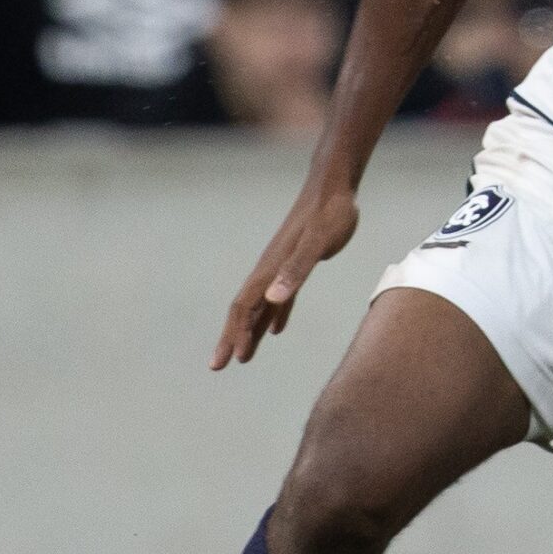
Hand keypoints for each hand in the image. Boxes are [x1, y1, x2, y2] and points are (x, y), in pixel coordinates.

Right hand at [212, 180, 360, 369]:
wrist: (334, 187)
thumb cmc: (329, 212)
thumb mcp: (318, 242)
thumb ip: (297, 269)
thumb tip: (271, 299)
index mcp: (270, 268)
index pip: (244, 307)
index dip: (235, 333)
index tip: (229, 360)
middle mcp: (270, 270)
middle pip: (244, 310)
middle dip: (231, 338)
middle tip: (218, 366)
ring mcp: (282, 266)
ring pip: (260, 306)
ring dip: (251, 331)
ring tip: (244, 357)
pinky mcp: (297, 263)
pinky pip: (279, 297)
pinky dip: (274, 315)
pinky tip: (276, 330)